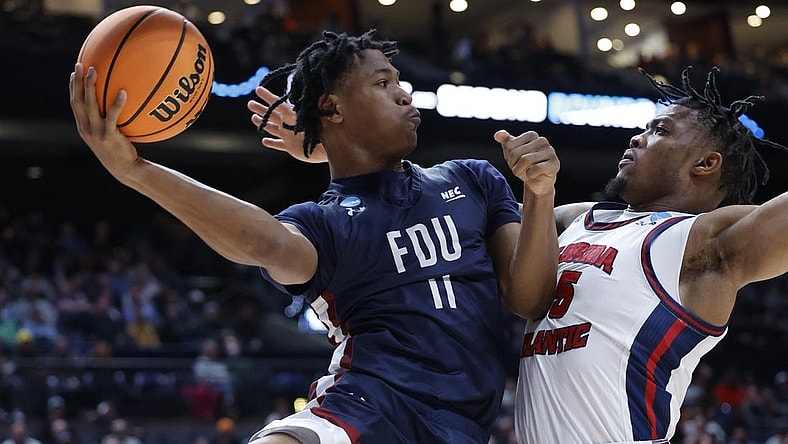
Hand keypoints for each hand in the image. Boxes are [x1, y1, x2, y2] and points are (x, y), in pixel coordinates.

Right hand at [69, 63, 139, 180]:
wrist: (124, 169)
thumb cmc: (120, 150)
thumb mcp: (109, 135)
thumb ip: (107, 121)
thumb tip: (117, 102)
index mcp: (83, 127)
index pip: (74, 104)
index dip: (73, 87)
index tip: (74, 72)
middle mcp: (86, 128)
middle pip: (77, 101)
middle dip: (77, 82)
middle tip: (80, 65)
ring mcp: (96, 132)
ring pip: (90, 105)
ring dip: (90, 86)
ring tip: (94, 70)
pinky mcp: (108, 136)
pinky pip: (112, 116)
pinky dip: (117, 103)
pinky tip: (123, 92)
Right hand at [247, 86, 327, 163]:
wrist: (329, 148)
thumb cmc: (325, 131)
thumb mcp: (319, 117)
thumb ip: (318, 107)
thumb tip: (320, 95)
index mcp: (294, 116)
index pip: (279, 104)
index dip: (268, 97)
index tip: (258, 89)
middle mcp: (290, 125)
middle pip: (272, 115)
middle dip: (261, 110)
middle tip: (250, 104)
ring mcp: (289, 136)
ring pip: (273, 128)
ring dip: (263, 124)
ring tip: (253, 118)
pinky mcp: (291, 148)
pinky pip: (279, 145)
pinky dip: (272, 143)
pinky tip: (264, 141)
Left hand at [495, 130, 558, 195]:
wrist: (536, 182)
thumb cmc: (523, 166)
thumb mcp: (511, 154)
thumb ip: (505, 142)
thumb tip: (497, 135)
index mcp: (532, 135)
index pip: (510, 146)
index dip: (509, 158)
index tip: (515, 162)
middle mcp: (542, 140)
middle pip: (516, 153)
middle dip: (514, 166)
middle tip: (520, 169)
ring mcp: (550, 151)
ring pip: (525, 160)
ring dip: (520, 171)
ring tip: (525, 173)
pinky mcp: (555, 163)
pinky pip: (536, 169)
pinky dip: (530, 175)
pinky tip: (534, 175)